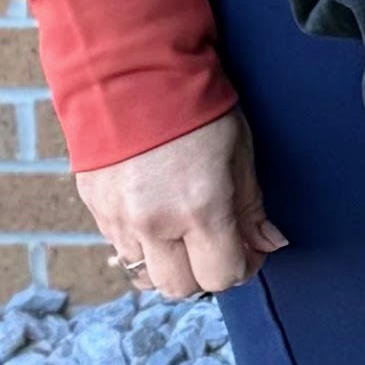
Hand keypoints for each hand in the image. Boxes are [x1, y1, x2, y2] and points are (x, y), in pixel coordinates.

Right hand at [76, 112, 278, 301]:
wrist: (135, 77)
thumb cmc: (199, 110)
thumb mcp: (241, 153)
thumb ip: (252, 207)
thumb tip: (269, 243)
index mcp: (200, 209)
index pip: (222, 275)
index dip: (243, 267)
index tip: (251, 249)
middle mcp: (155, 224)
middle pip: (180, 287)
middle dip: (205, 274)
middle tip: (220, 246)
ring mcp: (120, 220)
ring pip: (146, 275)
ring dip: (170, 264)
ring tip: (187, 234)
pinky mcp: (96, 209)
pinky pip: (121, 249)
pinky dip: (143, 247)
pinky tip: (158, 220)